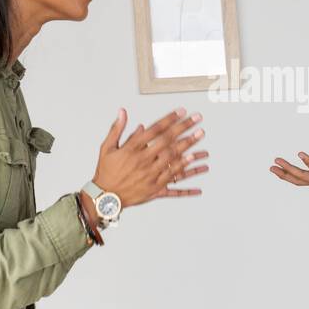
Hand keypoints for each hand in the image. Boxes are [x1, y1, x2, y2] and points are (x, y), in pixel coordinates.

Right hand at [92, 107, 208, 206]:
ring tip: (204, 146)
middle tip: (198, 121)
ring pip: (175, 164)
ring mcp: (151, 177)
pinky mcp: (154, 190)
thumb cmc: (106, 171)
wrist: (104, 196)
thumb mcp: (107, 148)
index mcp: (133, 149)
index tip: (182, 111)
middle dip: (185, 130)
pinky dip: (187, 187)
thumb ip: (117, 129)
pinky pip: (174, 189)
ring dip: (190, 154)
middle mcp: (144, 162)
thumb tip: (123, 112)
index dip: (170, 120)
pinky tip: (198, 185)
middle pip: (169, 143)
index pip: (156, 130)